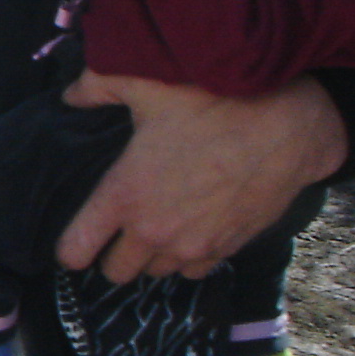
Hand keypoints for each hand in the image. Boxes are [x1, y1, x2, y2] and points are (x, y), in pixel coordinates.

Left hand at [58, 70, 345, 281]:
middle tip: (114, 232)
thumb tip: (70, 96)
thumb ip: (94, 86)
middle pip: (116, 271)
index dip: (68, 249)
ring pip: (156, 272)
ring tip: (152, 227)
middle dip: (109, 256)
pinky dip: (186, 257)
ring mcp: (193, 245)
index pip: (77, 248)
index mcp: (124, 195)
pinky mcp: (227, 248)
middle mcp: (154, 230)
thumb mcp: (142, 83)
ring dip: (150, 256)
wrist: (286, 126)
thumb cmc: (211, 102)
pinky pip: (194, 271)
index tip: (71, 244)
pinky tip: (187, 230)